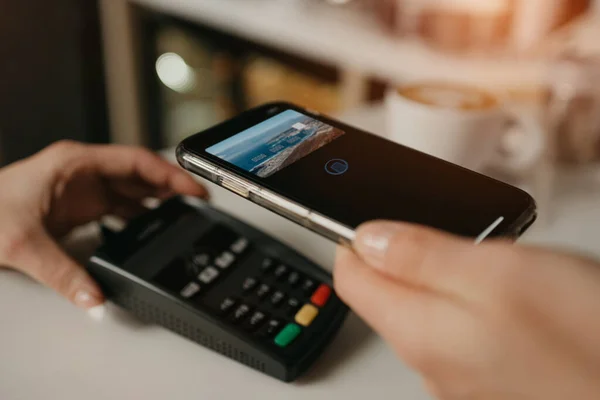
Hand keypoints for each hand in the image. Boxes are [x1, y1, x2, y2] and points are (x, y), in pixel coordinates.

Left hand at [0, 141, 206, 314]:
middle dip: (170, 189)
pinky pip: (119, 208)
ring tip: (182, 219)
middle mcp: (82, 173)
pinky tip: (151, 231)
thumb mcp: (22, 244)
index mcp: (74, 163)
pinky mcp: (79, 207)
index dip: (169, 174)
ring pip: (132, 191)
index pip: (135, 162)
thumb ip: (63, 275)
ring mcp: (81, 189)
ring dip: (157, 204)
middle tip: (197, 206)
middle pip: (139, 175)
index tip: (193, 189)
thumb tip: (95, 298)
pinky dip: (138, 218)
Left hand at [334, 221, 599, 399]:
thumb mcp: (497, 274)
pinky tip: (508, 294)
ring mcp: (461, 376)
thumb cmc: (588, 341)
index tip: (365, 212)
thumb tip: (365, 239)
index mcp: (419, 332)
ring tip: (488, 260)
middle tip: (447, 230)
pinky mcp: (489, 377)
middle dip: (405, 254)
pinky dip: (469, 300)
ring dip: (442, 275)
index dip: (350, 238)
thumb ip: (420, 257)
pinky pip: (458, 328)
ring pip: (426, 309)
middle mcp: (430, 363)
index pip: (351, 279)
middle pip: (386, 295)